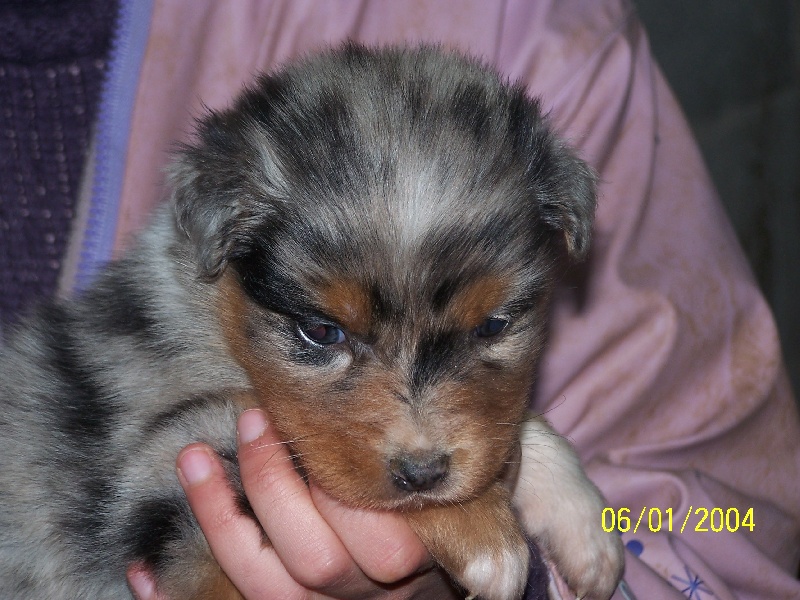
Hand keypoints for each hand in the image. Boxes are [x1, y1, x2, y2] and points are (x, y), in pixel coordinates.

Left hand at [128, 409, 459, 598]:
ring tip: (192, 457)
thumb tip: (407, 387)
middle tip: (252, 418)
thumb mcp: (452, 495)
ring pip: (265, 586)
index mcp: (414, 559)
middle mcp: (364, 596)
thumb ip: (426, 463)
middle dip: (273, 484)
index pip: (378, 531)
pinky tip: (141, 569)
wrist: (426, 591)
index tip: (311, 418)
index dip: (338, 477)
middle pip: (316, 560)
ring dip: (219, 520)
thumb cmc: (436, 524)